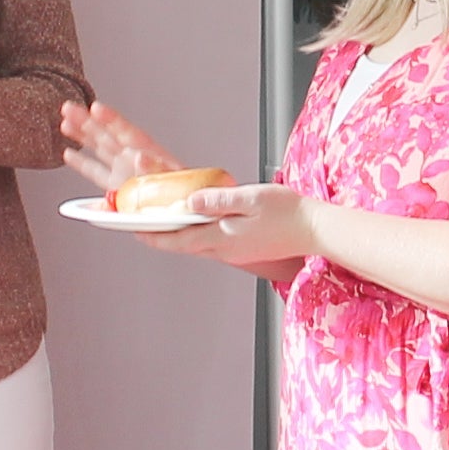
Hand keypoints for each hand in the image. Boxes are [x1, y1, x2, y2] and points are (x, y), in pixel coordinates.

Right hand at [61, 98, 179, 192]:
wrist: (191, 216)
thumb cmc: (187, 196)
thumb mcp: (174, 181)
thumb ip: (155, 168)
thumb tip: (138, 157)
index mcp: (150, 154)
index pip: (127, 133)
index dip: (111, 120)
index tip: (95, 108)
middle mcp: (134, 160)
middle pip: (108, 136)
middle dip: (87, 122)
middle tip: (68, 108)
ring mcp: (124, 174)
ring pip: (99, 149)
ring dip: (82, 136)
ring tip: (65, 122)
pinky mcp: (117, 190)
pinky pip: (96, 173)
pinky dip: (82, 163)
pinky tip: (68, 154)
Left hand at [138, 182, 316, 271]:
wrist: (316, 230)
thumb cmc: (288, 212)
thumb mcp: (249, 198)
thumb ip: (217, 200)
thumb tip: (189, 201)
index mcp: (222, 237)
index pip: (177, 239)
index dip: (152, 235)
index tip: (132, 230)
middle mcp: (225, 249)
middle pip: (183, 245)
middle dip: (159, 237)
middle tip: (138, 227)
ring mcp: (235, 252)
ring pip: (196, 245)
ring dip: (176, 237)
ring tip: (160, 225)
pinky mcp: (245, 249)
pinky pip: (212, 244)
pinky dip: (196, 235)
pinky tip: (195, 225)